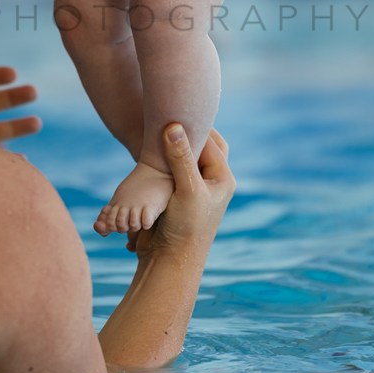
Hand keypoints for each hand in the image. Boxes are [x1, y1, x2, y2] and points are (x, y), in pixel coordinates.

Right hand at [126, 125, 234, 259]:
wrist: (169, 261)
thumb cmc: (185, 228)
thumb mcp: (187, 190)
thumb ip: (181, 158)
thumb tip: (175, 126)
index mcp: (221, 178)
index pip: (210, 142)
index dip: (193, 126)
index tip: (174, 111)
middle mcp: (210, 180)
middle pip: (203, 145)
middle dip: (189, 132)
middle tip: (170, 115)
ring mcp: (194, 186)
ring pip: (187, 156)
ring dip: (174, 144)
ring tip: (158, 128)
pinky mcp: (177, 193)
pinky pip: (173, 168)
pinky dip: (165, 158)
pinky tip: (151, 150)